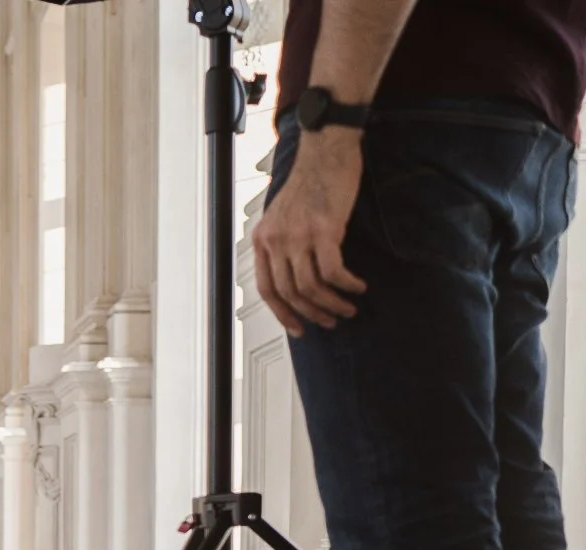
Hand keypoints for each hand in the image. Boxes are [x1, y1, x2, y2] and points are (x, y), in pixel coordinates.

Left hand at [251, 129, 368, 337]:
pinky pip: (333, 271)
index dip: (283, 313)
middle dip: (312, 313)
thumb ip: (283, 243)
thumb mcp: (283, 215)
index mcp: (263, 239)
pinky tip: (358, 287)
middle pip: (290, 292)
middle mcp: (276, 241)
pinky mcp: (324, 230)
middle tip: (331, 321)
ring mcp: (298, 236)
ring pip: (311, 287)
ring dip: (332, 303)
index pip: (267, 289)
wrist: (326, 150)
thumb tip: (293, 275)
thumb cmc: (311, 180)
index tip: (298, 327)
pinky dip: (346, 284)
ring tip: (348, 308)